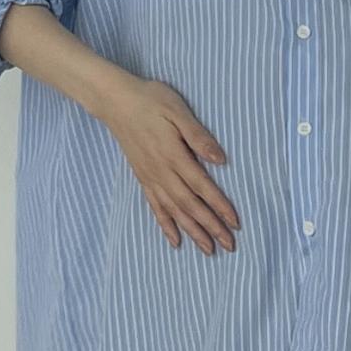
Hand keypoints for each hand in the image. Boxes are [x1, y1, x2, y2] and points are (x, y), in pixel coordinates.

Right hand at [97, 73, 237, 253]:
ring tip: (208, 250)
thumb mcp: (177, 111)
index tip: (235, 222)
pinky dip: (166, 225)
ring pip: (174, 211)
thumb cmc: (150, 101)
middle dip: (211, 227)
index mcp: (173, 155)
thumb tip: (221, 159)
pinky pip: (155, 207)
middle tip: (229, 245)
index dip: (219, 205)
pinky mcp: (142, 178)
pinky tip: (175, 240)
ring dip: (192, 231)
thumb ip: (198, 136)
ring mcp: (150, 177)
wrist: (115, 102)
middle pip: (190, 205)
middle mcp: (161, 172)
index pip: (202, 186)